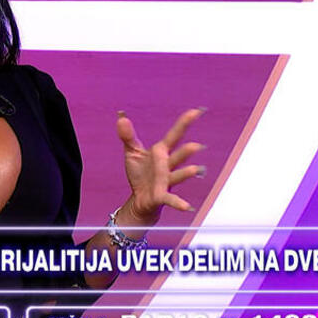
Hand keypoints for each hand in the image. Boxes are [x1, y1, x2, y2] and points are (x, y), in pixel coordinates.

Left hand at [116, 107, 206, 221]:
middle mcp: (167, 165)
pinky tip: (186, 206)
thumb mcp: (133, 152)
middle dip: (187, 151)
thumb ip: (128, 136)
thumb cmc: (140, 174)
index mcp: (161, 152)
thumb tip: (121, 116)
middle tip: (197, 146)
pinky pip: (171, 199)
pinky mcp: (161, 195)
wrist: (139, 199)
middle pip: (179, 155)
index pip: (175, 134)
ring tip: (196, 169)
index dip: (185, 123)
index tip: (196, 111)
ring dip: (187, 173)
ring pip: (178, 175)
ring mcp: (166, 180)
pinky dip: (178, 203)